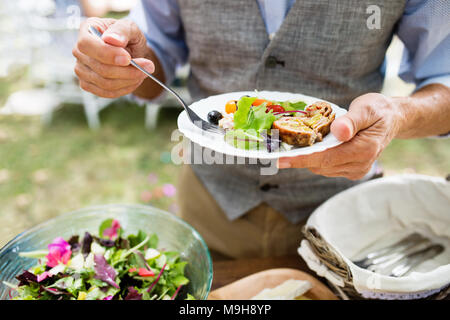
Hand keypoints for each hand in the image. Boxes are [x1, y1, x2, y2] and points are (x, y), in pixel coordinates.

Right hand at [72, 17, 154, 97]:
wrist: (130, 52)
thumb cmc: (128, 37)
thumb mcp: (130, 28)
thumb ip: (122, 30)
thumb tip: (111, 40)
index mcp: (86, 30)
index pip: (87, 45)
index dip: (107, 54)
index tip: (128, 58)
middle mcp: (78, 50)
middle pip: (100, 68)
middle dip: (128, 70)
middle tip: (148, 67)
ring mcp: (80, 69)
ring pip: (105, 83)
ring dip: (129, 80)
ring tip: (144, 73)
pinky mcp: (87, 84)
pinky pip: (107, 93)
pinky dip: (125, 88)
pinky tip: (135, 80)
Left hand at [277, 93, 402, 179]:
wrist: (392, 119)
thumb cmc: (378, 110)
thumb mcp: (367, 108)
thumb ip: (352, 121)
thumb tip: (339, 132)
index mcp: (364, 150)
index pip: (326, 158)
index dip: (301, 159)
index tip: (280, 160)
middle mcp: (360, 165)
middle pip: (320, 165)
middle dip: (298, 158)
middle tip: (276, 148)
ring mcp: (356, 170)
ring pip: (321, 168)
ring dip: (306, 158)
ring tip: (292, 144)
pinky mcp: (351, 171)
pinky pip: (327, 167)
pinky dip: (315, 158)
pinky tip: (309, 146)